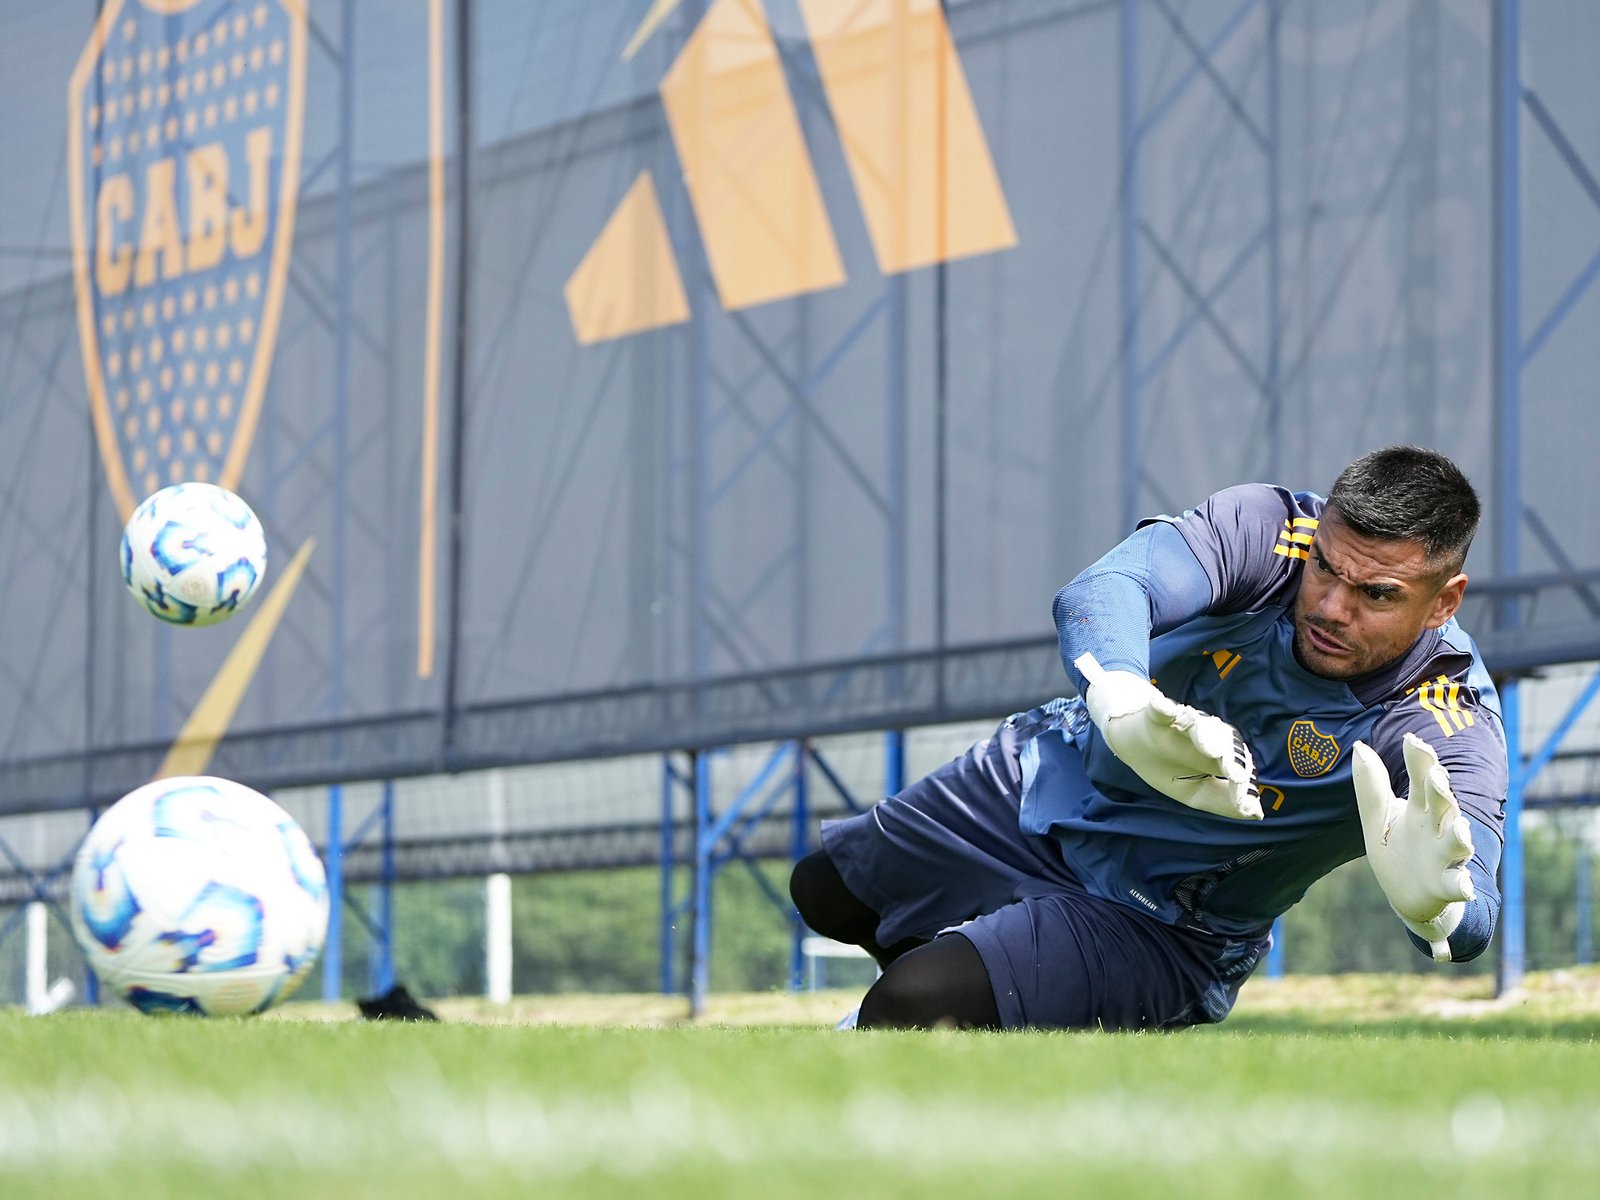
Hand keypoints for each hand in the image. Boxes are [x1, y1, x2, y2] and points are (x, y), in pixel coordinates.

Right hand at [1075, 653, 1260, 819]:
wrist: (1131, 743)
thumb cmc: (1167, 766)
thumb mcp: (1193, 791)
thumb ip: (1222, 801)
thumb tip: (1255, 812)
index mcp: (1217, 755)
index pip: (1235, 765)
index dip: (1241, 782)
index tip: (1244, 801)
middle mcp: (1204, 735)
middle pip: (1222, 741)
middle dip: (1229, 757)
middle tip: (1235, 774)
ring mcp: (1179, 722)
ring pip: (1197, 725)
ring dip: (1203, 733)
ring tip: (1207, 746)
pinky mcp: (1155, 712)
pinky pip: (1160, 709)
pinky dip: (1162, 707)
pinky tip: (1163, 707)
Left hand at [1351, 732, 1474, 960]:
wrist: (1408, 897)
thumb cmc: (1398, 850)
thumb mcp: (1378, 819)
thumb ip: (1371, 786)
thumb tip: (1359, 745)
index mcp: (1421, 810)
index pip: (1423, 780)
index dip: (1420, 760)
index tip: (1413, 739)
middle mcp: (1438, 830)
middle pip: (1443, 806)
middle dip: (1441, 792)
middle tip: (1436, 777)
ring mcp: (1445, 858)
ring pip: (1457, 844)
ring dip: (1460, 837)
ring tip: (1460, 828)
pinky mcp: (1445, 886)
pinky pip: (1457, 886)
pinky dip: (1462, 886)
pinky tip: (1465, 885)